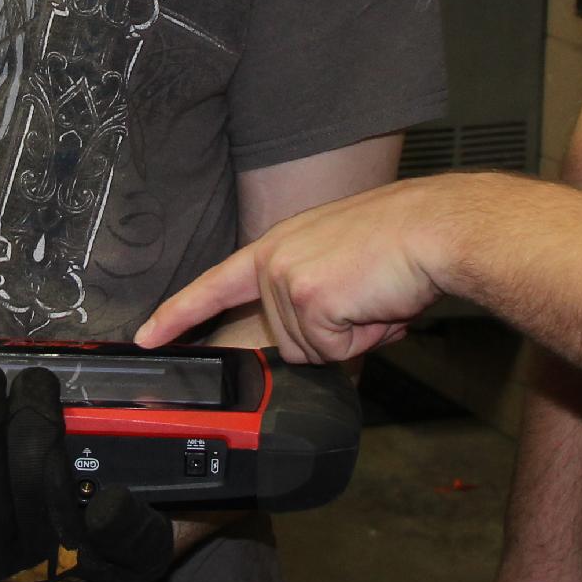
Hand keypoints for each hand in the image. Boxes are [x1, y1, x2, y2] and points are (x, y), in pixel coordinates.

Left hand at [136, 177, 462, 360]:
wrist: (435, 228)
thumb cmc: (402, 242)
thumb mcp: (339, 262)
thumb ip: (310, 296)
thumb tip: (318, 343)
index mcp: (278, 244)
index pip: (214, 284)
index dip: (177, 313)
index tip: (146, 336)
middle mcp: (273, 259)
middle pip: (285, 340)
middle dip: (333, 334)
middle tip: (366, 296)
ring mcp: (285, 279)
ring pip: (310, 351)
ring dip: (351, 337)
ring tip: (375, 295)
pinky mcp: (306, 299)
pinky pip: (331, 354)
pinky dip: (361, 341)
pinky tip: (376, 305)